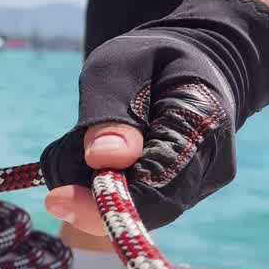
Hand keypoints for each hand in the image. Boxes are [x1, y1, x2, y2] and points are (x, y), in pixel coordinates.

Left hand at [40, 0, 268, 235]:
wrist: (190, 61)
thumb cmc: (149, 58)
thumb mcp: (118, 66)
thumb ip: (110, 111)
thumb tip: (103, 161)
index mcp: (203, 122)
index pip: (158, 183)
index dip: (107, 202)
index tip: (57, 200)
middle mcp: (211, 163)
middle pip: (149, 207)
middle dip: (95, 197)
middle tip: (57, 173)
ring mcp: (200, 183)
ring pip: (142, 211)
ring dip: (100, 190)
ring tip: (81, 148)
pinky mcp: (183, 191)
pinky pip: (141, 203)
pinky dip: (110, 187)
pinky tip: (98, 158)